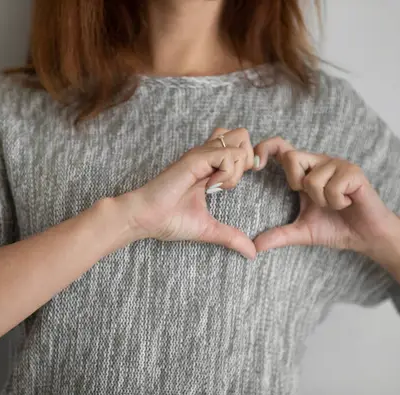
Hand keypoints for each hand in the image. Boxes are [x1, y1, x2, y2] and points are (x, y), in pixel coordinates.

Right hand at [117, 128, 256, 258]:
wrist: (147, 219)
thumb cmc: (170, 221)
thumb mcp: (209, 230)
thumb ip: (231, 237)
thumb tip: (252, 253)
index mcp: (210, 167)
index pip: (238, 146)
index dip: (246, 163)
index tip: (233, 187)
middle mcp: (207, 156)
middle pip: (241, 135)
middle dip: (247, 159)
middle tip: (231, 183)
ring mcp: (201, 155)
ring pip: (238, 143)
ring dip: (237, 167)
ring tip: (220, 187)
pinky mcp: (195, 158)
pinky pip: (226, 155)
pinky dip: (228, 173)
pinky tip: (212, 188)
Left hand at [253, 137, 399, 255]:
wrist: (368, 236)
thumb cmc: (337, 228)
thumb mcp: (302, 233)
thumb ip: (279, 235)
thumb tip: (255, 246)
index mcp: (305, 171)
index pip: (280, 147)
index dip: (265, 148)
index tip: (257, 166)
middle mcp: (319, 162)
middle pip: (292, 157)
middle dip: (296, 183)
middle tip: (313, 199)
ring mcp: (337, 165)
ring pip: (312, 178)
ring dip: (322, 200)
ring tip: (335, 205)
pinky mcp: (354, 172)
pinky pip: (333, 187)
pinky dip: (337, 202)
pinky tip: (347, 203)